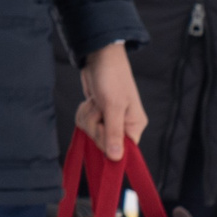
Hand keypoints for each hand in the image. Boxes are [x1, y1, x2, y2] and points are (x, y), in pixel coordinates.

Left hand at [76, 42, 146, 161]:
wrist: (99, 57)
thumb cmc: (111, 78)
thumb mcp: (113, 106)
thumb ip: (114, 133)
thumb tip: (116, 158)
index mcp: (134, 126)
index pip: (121, 150)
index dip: (108, 142)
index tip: (104, 127)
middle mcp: (123, 126)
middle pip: (102, 143)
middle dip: (94, 125)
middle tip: (99, 107)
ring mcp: (108, 120)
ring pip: (90, 132)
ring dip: (88, 116)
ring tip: (95, 101)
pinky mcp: (96, 114)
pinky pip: (84, 123)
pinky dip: (83, 112)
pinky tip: (89, 101)